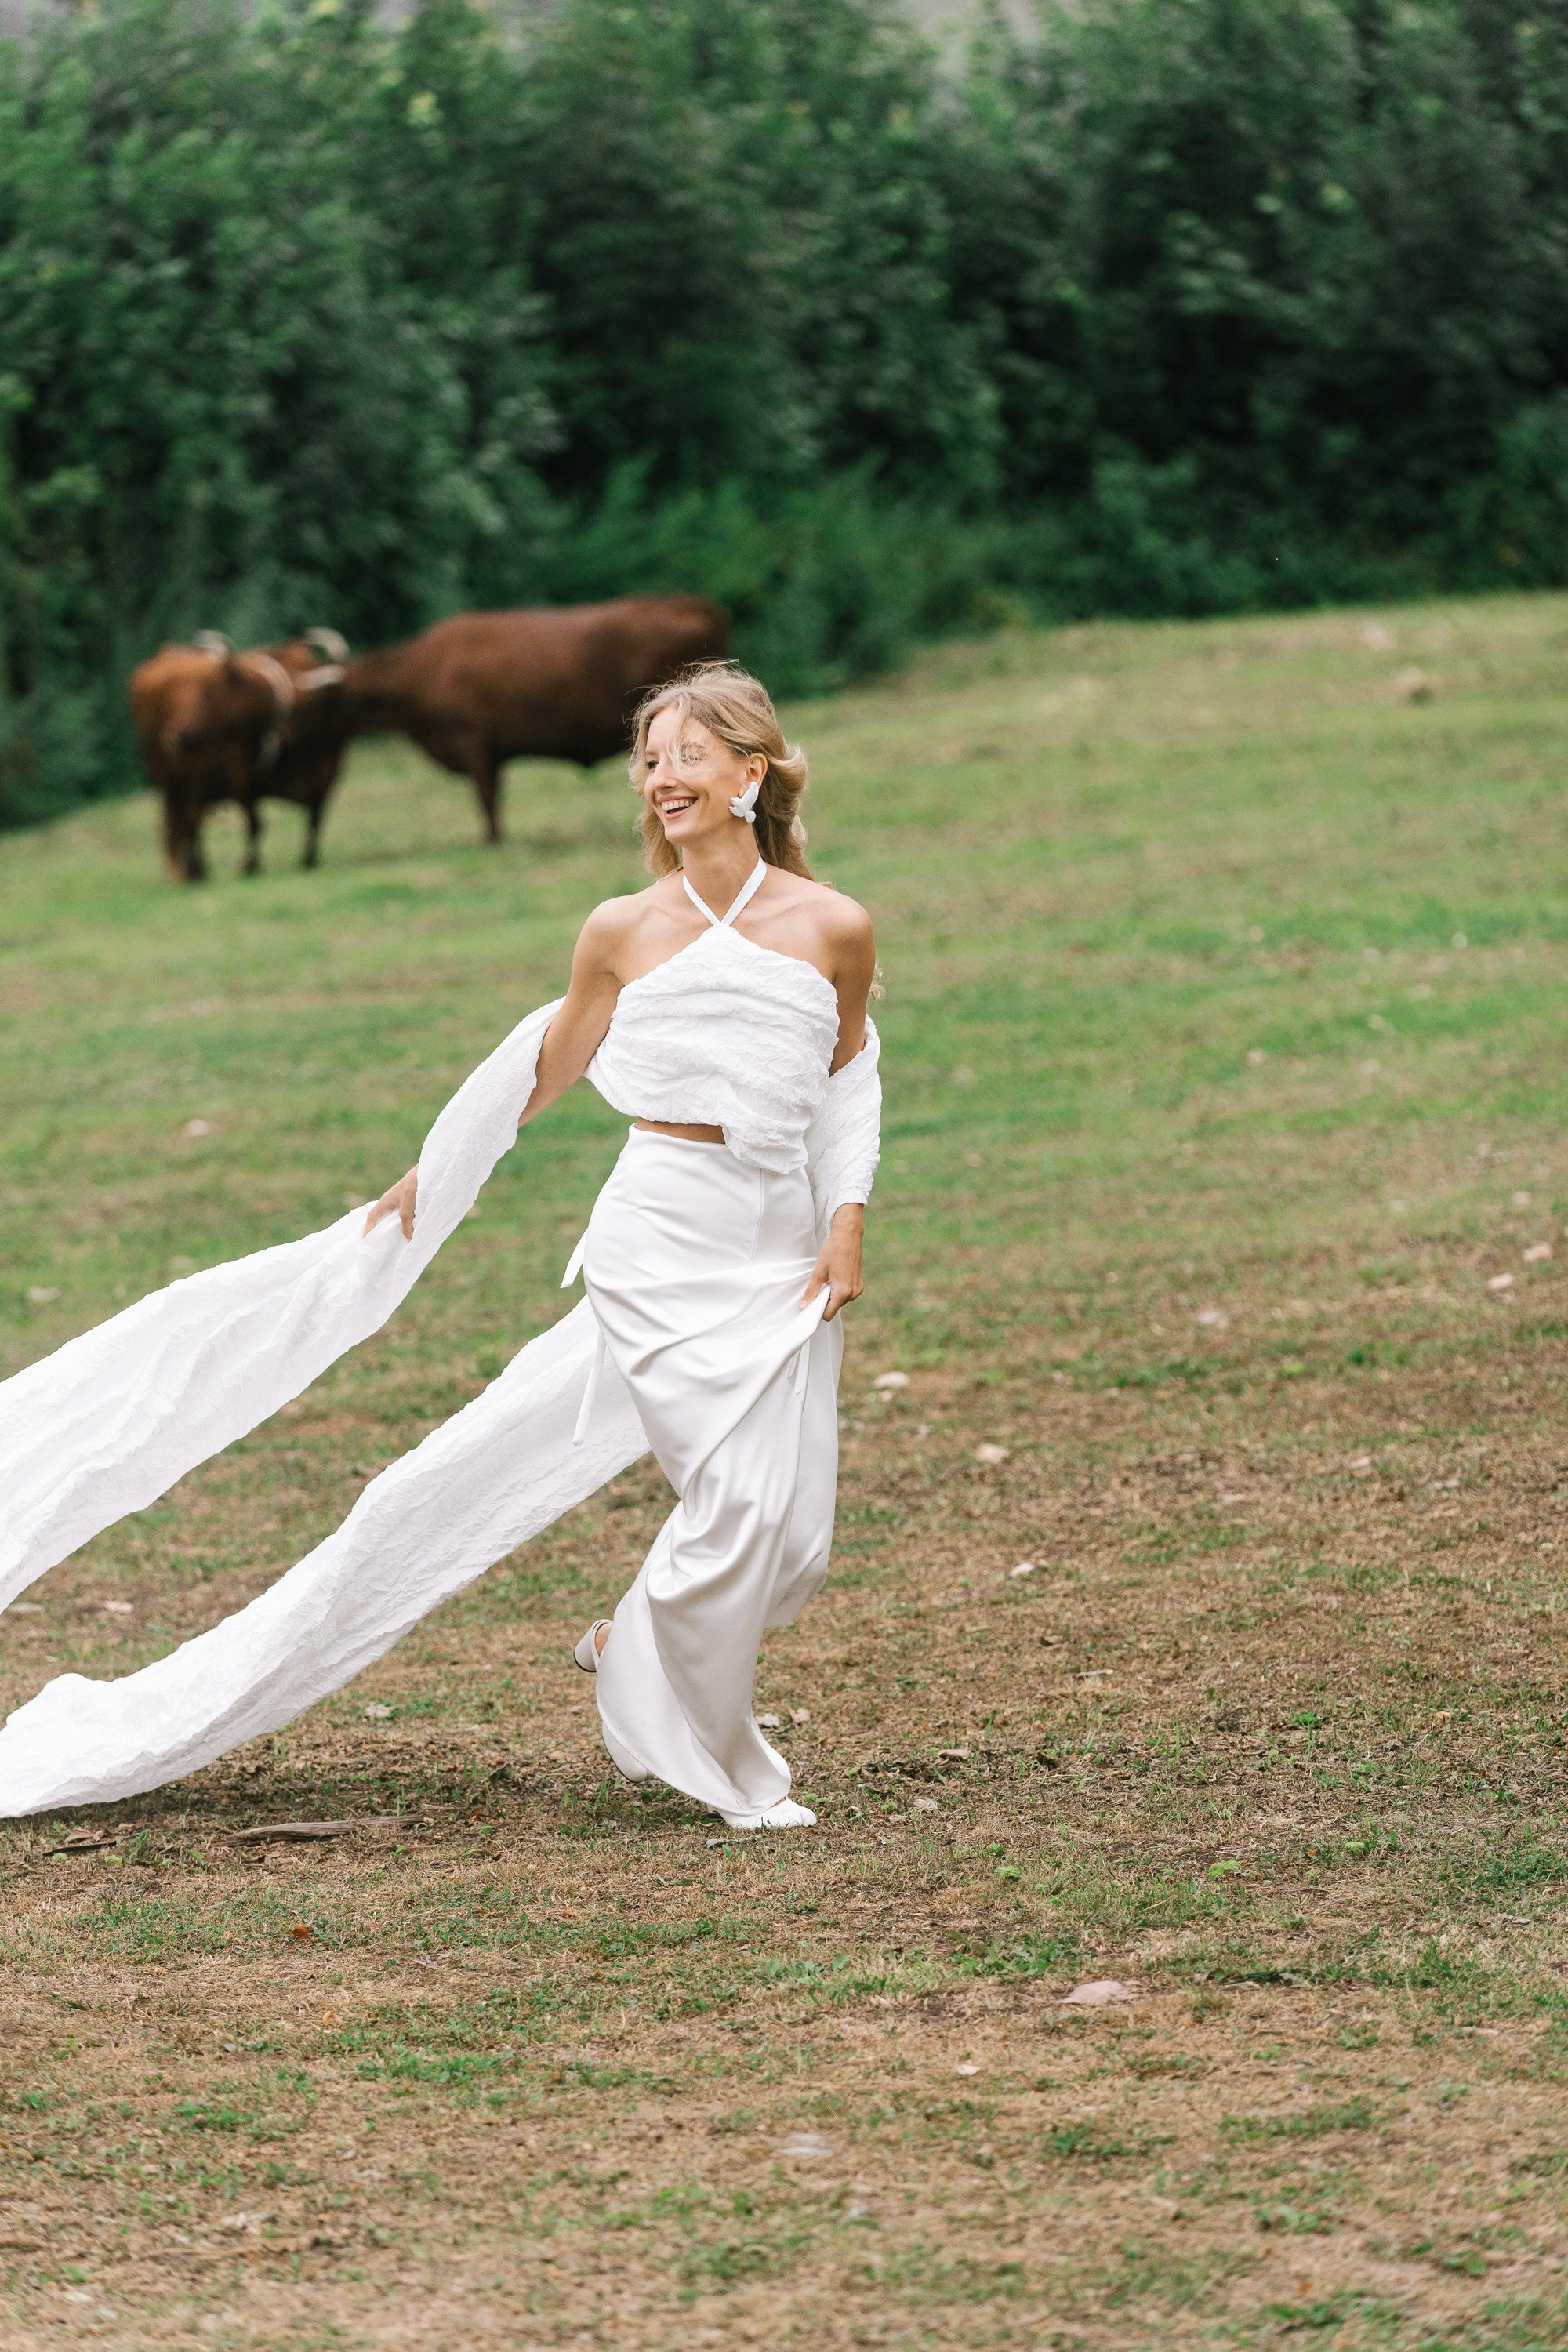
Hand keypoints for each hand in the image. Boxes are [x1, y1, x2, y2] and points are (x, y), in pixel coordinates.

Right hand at [364, 1167, 417, 1239]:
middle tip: (384, 1245)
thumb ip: (406, 1224)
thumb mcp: (407, 1208)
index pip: (372, 1216)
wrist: (432, 1170)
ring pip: (398, 1217)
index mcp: (386, 1200)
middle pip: (384, 1218)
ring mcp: (403, 1200)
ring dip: (399, 1228)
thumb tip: (408, 1238)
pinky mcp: (414, 1200)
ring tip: (401, 1241)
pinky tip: (415, 1231)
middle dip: (383, 1230)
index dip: (368, 1228)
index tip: (366, 1241)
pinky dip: (410, 1223)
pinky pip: (409, 1215)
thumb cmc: (414, 1186)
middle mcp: (393, 1200)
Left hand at [802, 1204, 863, 1321]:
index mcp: (843, 1291)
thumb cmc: (833, 1250)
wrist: (848, 1236)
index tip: (810, 1302)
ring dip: (832, 1294)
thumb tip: (803, 1307)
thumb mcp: (818, 1272)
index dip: (817, 1311)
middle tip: (819, 1284)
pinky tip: (836, 1276)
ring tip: (829, 1278)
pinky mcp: (860, 1285)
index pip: (828, 1314)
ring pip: (840, 1301)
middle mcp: (853, 1293)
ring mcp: (858, 1289)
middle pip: (834, 1307)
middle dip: (824, 1301)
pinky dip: (838, 1290)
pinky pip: (846, 1294)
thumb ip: (811, 1291)